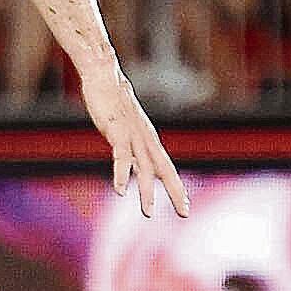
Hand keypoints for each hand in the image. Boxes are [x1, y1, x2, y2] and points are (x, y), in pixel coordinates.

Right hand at [78, 59, 189, 219]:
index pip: (167, 168)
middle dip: (175, 192)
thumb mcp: (127, 127)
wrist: (105, 77)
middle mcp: (145, 139)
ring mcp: (133, 136)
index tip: (185, 206)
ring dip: (146, 192)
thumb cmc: (114, 102)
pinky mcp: (117, 132)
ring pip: (144, 168)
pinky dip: (121, 175)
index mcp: (149, 140)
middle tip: (184, 213)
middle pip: (164, 170)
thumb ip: (132, 145)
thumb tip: (133, 161)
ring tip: (148, 213)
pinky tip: (120, 191)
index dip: (177, 187)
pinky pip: (122, 157)